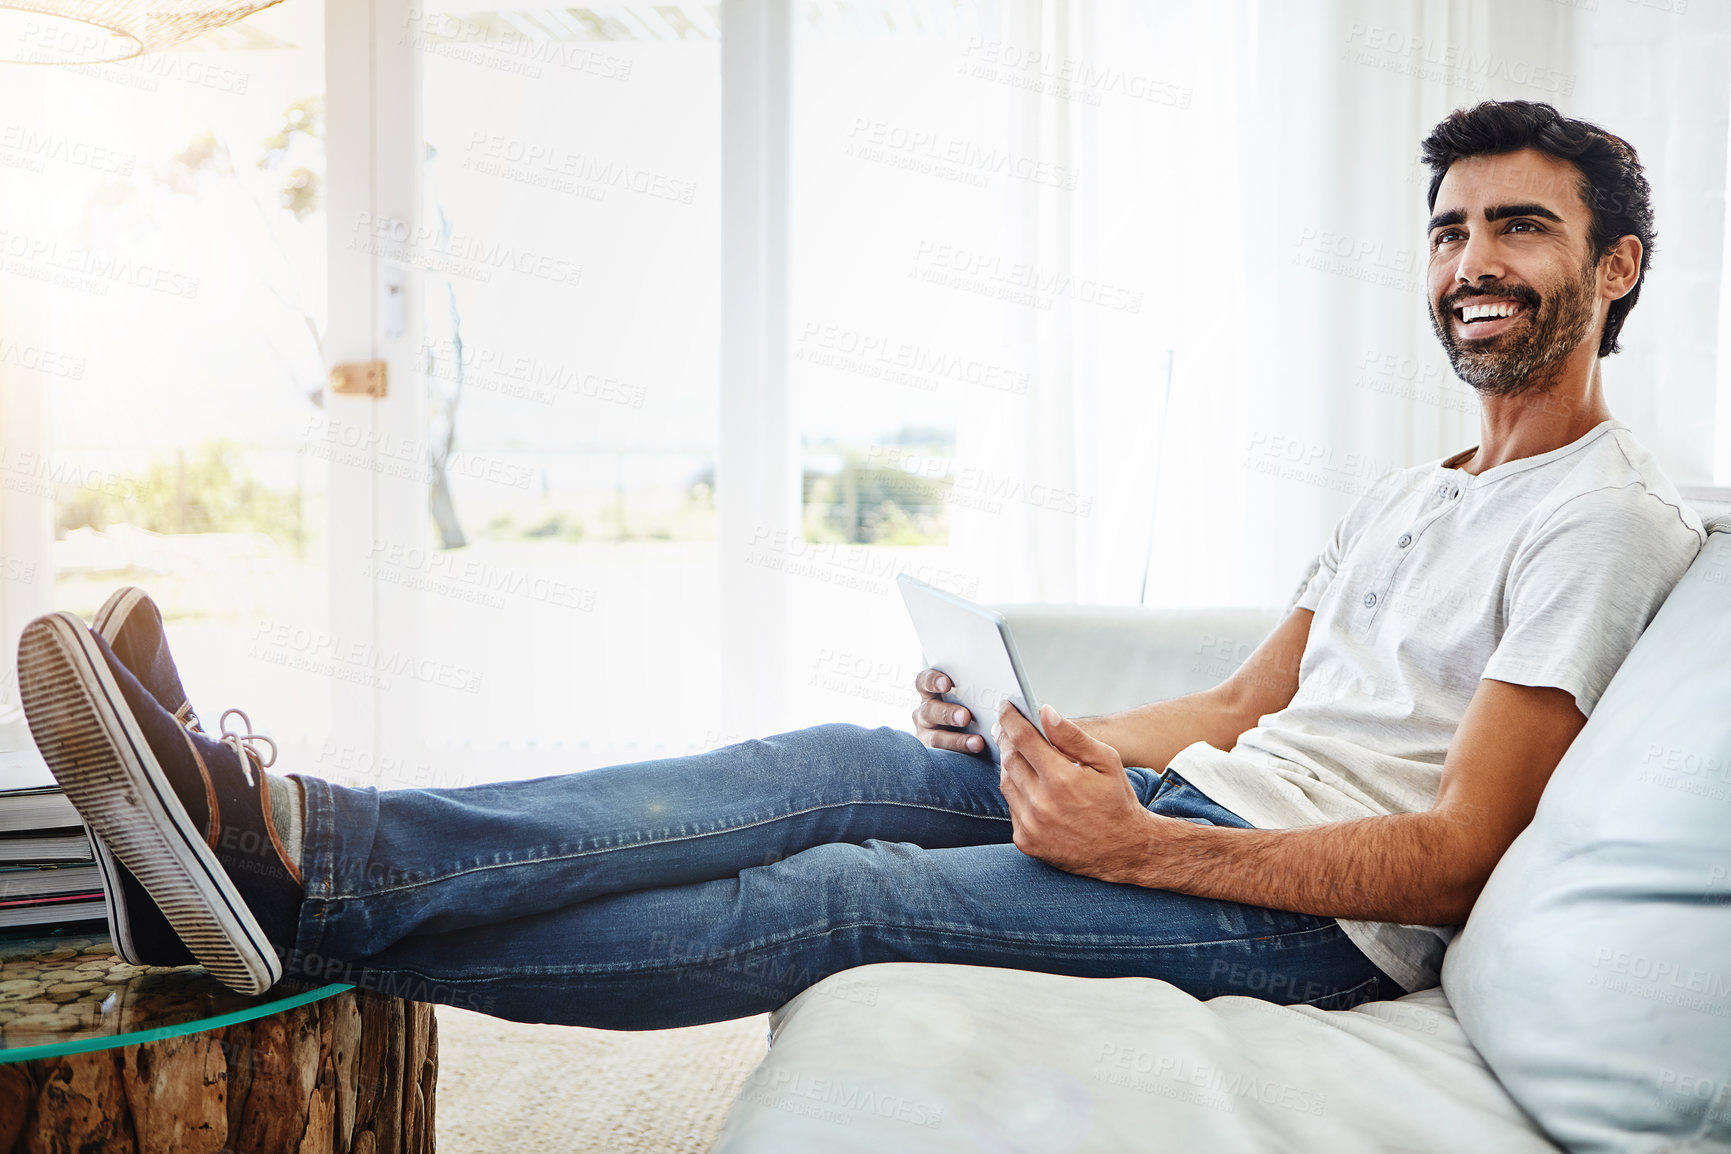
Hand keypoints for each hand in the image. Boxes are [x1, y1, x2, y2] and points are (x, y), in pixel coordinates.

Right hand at [912, 668, 985, 754]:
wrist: (967, 737)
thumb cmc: (970, 709)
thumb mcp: (967, 698)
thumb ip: (973, 693)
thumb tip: (1000, 688)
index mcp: (930, 694)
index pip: (924, 682)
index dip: (932, 681)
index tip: (947, 684)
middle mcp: (925, 713)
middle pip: (929, 710)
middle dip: (948, 714)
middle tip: (966, 717)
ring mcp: (926, 735)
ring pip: (936, 738)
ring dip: (957, 740)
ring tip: (977, 742)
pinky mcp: (934, 754)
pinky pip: (943, 757)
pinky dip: (960, 755)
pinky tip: (975, 754)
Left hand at [996, 701, 1157, 882]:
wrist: (1124, 849)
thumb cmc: (1116, 799)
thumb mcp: (1106, 760)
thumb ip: (1072, 735)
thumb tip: (1044, 712)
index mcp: (1062, 779)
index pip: (1023, 738)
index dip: (1010, 718)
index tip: (1005, 706)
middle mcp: (1042, 803)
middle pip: (1010, 759)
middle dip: (1006, 738)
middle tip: (1006, 726)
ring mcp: (1031, 825)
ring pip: (1006, 783)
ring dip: (1009, 765)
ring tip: (1017, 752)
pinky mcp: (1026, 841)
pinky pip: (1011, 808)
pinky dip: (1016, 792)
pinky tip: (1028, 784)